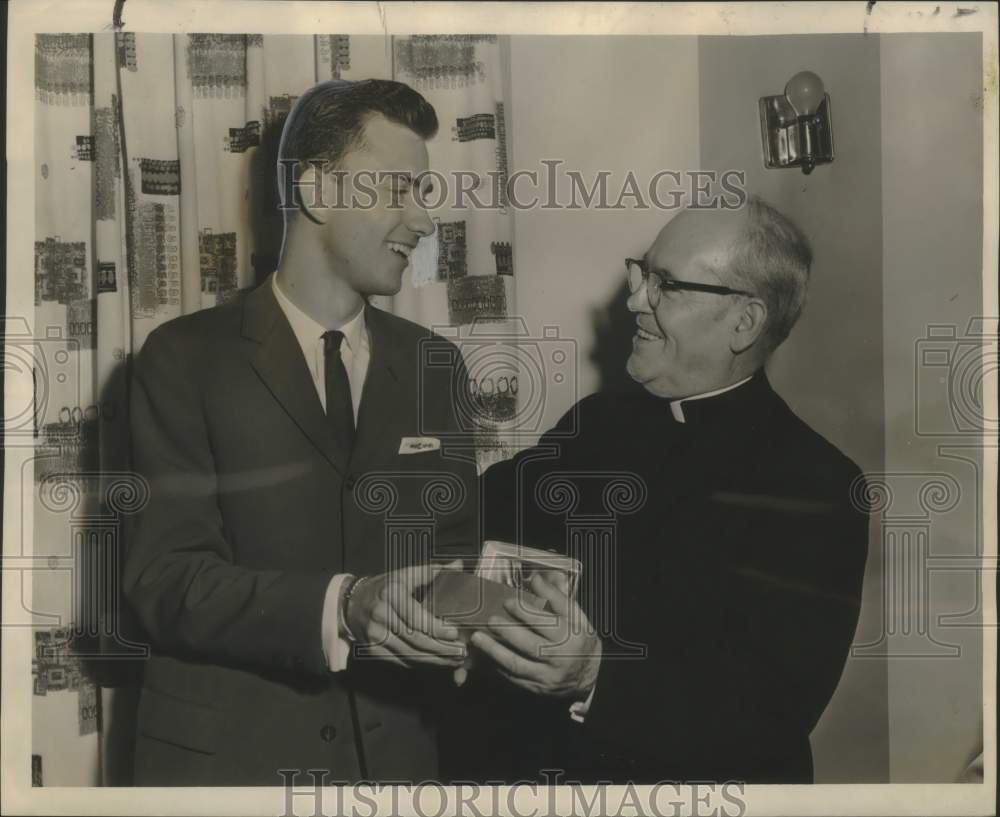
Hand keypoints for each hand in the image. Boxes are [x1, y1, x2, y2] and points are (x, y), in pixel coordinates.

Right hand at [345, 560, 465, 667]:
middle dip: (441, 648)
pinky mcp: (373, 650)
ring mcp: (375, 635)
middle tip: (461, 651)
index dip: (437, 629)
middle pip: (415, 639)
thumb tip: (458, 565)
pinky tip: (436, 663)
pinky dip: (421, 663)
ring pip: (410, 654)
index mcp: (391, 594)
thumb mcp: (405, 574)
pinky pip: (401, 661)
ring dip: (435, 660)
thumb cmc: (384, 587)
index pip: (416, 617)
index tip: (455, 633)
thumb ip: (432, 572)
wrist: (351, 603)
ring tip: (455, 660)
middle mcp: (381, 615)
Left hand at [469, 572, 600, 698]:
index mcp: (572, 635)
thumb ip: (556, 596)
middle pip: (531, 644)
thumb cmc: (579, 639)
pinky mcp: (538, 687)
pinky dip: (498, 665)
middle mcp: (561, 656)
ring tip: (478, 638)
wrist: (588, 673)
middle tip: (491, 620)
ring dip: (495, 650)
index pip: (548, 622)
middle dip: (508, 631)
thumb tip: (535, 578)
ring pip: (517, 664)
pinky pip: (513, 677)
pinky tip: (486, 654)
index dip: (526, 612)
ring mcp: (548, 674)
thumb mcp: (575, 615)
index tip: (508, 602)